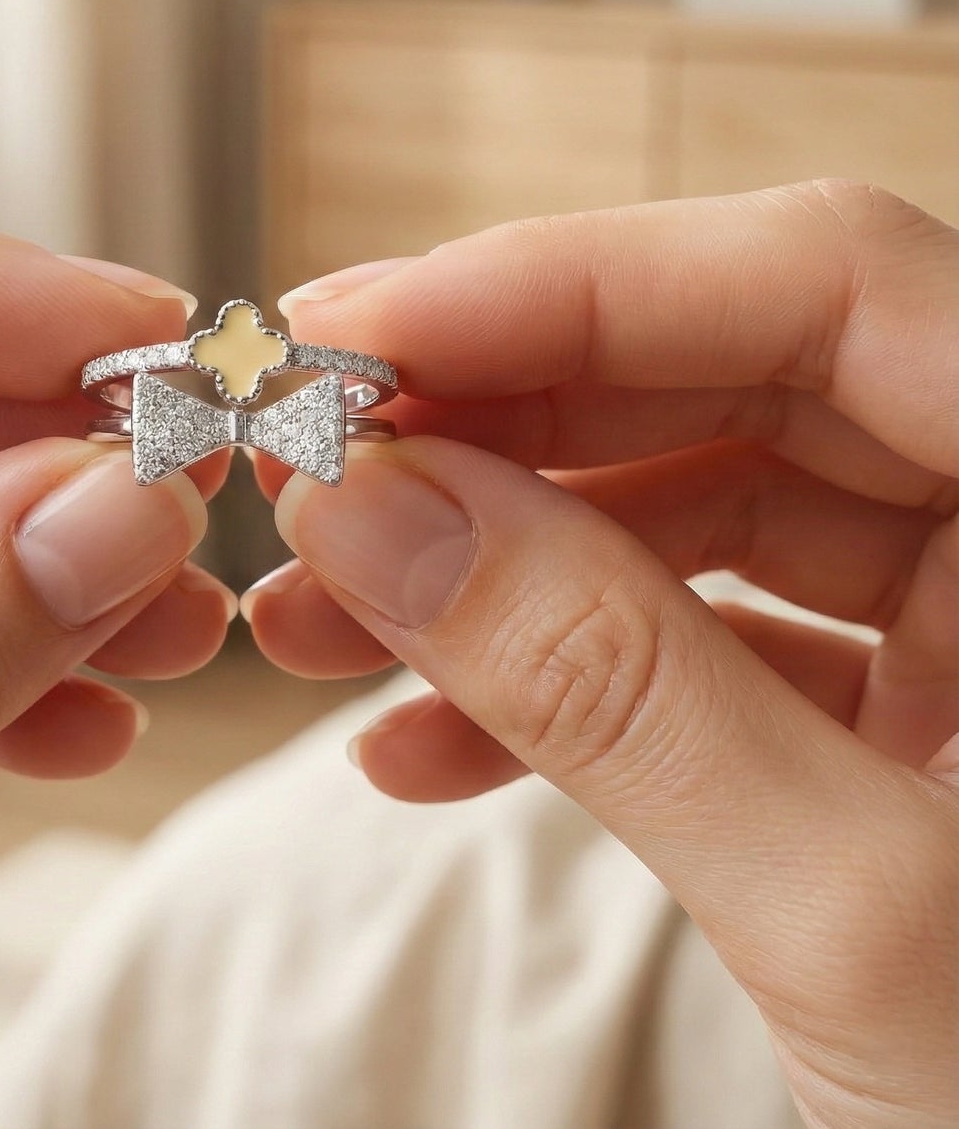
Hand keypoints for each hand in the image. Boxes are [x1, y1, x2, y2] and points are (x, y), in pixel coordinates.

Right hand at [244, 181, 958, 1127]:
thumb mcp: (856, 922)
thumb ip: (611, 688)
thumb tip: (372, 511)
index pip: (828, 284)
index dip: (573, 283)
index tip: (360, 335)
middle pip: (729, 376)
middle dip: (492, 421)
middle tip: (311, 461)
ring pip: (688, 505)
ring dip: (484, 556)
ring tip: (315, 616)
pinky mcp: (894, 720)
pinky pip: (694, 640)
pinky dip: (549, 677)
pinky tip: (416, 744)